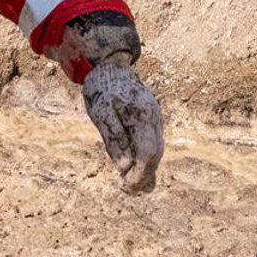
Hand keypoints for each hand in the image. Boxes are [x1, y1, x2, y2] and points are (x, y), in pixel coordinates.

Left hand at [83, 58, 163, 192]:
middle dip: (143, 175)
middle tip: (127, 191)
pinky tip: (134, 168)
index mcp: (142, 117)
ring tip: (131, 185)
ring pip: (156, 150)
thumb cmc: (102, 88)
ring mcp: (155, 118)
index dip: (139, 174)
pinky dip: (145, 157)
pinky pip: (152, 142)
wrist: (110, 65)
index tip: (126, 187)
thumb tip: (124, 166)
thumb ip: (113, 139)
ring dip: (146, 169)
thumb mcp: (100, 112)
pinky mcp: (151, 118)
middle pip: (155, 155)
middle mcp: (154, 118)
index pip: (147, 154)